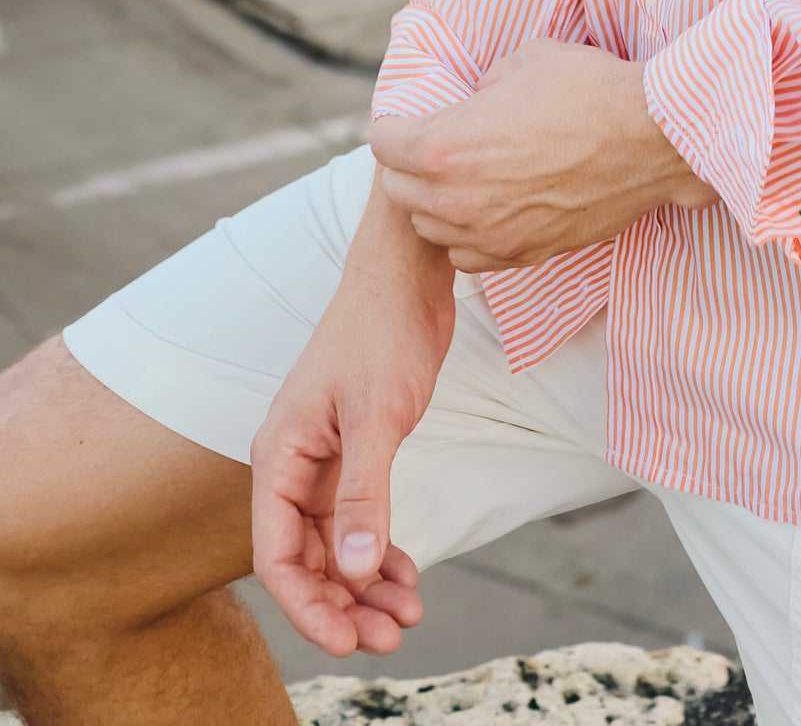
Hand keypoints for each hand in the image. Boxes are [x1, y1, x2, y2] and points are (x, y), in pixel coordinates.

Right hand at [251, 179, 455, 656]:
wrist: (407, 272)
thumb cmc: (384, 330)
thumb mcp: (378, 416)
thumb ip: (365, 493)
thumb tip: (357, 571)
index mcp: (281, 456)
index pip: (279, 555)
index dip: (310, 606)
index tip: (350, 640)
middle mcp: (293, 464)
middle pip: (307, 559)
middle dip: (344, 604)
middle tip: (392, 637)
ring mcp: (324, 459)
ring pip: (336, 544)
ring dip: (365, 585)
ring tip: (408, 616)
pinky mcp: (355, 450)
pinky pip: (358, 519)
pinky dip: (380, 551)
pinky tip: (406, 577)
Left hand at [369, 37, 713, 272]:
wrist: (651, 139)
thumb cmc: (590, 90)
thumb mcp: (522, 62)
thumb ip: (481, 87)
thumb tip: (476, 101)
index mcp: (445, 145)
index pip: (382, 143)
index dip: (395, 125)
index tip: (409, 120)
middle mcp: (456, 199)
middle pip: (399, 190)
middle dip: (410, 164)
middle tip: (436, 145)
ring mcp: (489, 233)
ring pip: (430, 228)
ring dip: (436, 203)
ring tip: (463, 178)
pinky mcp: (522, 255)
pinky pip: (468, 256)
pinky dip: (468, 234)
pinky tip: (490, 208)